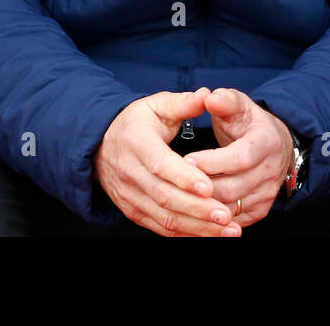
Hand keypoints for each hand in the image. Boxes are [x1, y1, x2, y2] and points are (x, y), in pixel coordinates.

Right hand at [93, 88, 241, 236]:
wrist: (100, 147)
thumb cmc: (136, 123)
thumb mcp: (155, 105)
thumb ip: (183, 102)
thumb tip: (207, 95)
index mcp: (136, 143)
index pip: (160, 164)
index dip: (184, 177)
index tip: (209, 186)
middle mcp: (130, 173)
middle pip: (165, 197)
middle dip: (198, 209)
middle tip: (227, 215)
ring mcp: (131, 197)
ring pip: (166, 218)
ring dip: (198, 228)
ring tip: (229, 230)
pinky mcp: (135, 213)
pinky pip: (162, 228)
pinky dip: (188, 234)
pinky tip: (213, 235)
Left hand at [181, 87, 293, 228]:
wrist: (273, 144)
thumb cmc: (248, 122)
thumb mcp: (239, 105)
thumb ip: (224, 100)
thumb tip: (209, 97)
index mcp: (266, 142)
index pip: (240, 158)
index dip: (212, 161)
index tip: (186, 160)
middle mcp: (271, 171)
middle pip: (233, 188)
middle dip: (202, 187)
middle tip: (174, 183)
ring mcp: (267, 194)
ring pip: (232, 208)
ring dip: (204, 207)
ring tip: (178, 198)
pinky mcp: (260, 210)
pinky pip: (234, 221)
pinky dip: (212, 220)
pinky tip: (191, 211)